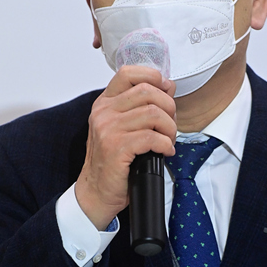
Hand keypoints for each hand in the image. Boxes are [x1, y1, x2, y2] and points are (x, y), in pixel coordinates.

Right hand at [75, 66, 175, 229]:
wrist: (96, 193)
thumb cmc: (113, 162)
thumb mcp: (121, 128)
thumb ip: (140, 107)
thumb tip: (168, 87)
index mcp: (105, 103)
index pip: (128, 73)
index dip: (153, 77)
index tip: (166, 92)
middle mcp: (104, 112)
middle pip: (148, 91)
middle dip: (169, 108)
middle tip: (169, 126)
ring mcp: (108, 129)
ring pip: (153, 113)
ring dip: (169, 128)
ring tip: (167, 141)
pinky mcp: (116, 148)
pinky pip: (152, 137)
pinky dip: (165, 144)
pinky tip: (164, 152)